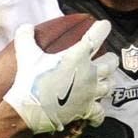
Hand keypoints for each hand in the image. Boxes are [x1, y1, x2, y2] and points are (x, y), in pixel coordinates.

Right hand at [3, 20, 117, 133]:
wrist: (29, 109)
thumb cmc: (30, 80)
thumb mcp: (26, 54)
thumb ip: (26, 37)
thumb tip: (26, 27)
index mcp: (78, 55)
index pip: (97, 35)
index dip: (103, 28)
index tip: (104, 26)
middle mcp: (90, 72)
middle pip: (111, 62)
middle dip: (110, 59)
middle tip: (106, 58)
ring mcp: (91, 92)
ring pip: (110, 85)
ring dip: (107, 82)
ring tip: (103, 81)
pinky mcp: (88, 109)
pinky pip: (101, 111)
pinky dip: (99, 112)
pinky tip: (96, 110)